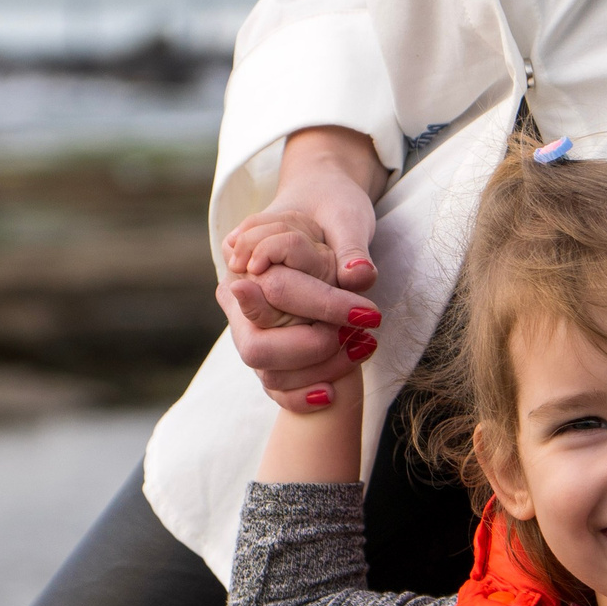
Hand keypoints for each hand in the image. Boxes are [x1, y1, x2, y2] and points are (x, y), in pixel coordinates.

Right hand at [219, 125, 388, 414]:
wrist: (317, 208)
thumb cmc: (331, 208)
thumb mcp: (344, 215)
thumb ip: (350, 246)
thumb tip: (361, 276)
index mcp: (246, 261)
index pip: (276, 296)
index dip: (324, 308)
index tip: (369, 312)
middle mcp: (237, 301)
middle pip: (258, 350)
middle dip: (313, 349)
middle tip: (363, 338)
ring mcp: (248, 330)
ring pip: (268, 375)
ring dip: (317, 372)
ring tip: (364, 349)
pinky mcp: (267, 352)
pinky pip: (276, 389)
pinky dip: (301, 397)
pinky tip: (332, 394)